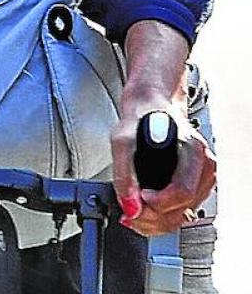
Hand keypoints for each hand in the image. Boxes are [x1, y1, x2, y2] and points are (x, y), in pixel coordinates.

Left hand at [111, 19, 215, 235]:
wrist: (150, 105)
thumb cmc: (140, 116)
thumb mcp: (122, 138)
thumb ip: (123, 173)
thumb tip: (129, 205)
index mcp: (192, 150)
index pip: (181, 190)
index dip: (158, 202)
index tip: (138, 200)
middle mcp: (203, 165)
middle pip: (183, 207)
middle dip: (154, 216)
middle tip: (129, 214)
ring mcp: (201, 176)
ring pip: (183, 213)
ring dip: (158, 220)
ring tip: (133, 215)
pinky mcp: (194, 183)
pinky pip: (182, 209)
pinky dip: (163, 216)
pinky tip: (145, 212)